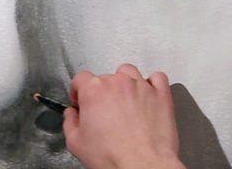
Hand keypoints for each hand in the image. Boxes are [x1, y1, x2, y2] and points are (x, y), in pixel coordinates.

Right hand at [63, 64, 184, 168]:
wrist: (142, 166)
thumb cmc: (112, 156)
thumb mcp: (75, 142)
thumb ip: (69, 122)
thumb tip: (72, 115)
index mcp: (93, 90)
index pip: (80, 78)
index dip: (78, 91)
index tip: (81, 102)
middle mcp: (117, 83)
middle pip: (104, 77)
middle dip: (101, 92)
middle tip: (103, 111)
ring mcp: (141, 87)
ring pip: (129, 72)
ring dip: (124, 82)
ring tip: (124, 100)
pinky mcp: (161, 96)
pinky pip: (157, 78)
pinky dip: (151, 83)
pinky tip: (146, 94)